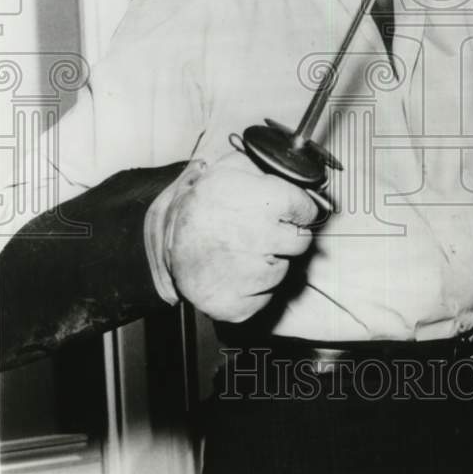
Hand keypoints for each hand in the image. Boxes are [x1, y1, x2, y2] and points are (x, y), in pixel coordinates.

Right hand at [160, 152, 318, 321]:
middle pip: (301, 242)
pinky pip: (265, 297)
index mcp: (261, 201)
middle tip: (261, 231)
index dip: (297, 208)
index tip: (288, 210)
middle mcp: (258, 237)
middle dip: (285, 235)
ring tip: (241, 250)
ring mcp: (248, 274)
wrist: (166, 243)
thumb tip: (298, 173)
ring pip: (283, 270)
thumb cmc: (200, 207)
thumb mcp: (229, 171)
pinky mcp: (237, 304)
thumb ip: (265, 168)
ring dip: (269, 261)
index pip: (306, 209)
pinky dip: (254, 288)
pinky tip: (236, 271)